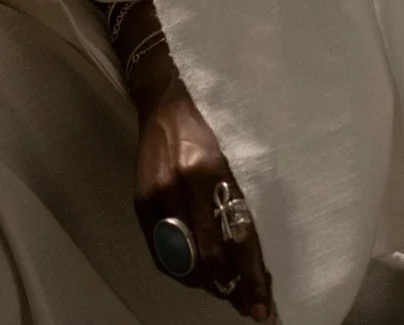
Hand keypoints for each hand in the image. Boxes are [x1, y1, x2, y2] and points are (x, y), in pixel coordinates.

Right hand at [130, 55, 274, 319]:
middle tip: (250, 306)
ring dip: (208, 283)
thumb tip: (253, 249)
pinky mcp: (140, 203)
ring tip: (228, 292)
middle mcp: (181, 186)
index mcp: (212, 169)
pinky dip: (181, 269)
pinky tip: (198, 275)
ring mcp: (156, 196)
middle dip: (232, 287)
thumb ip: (237, 200)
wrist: (162, 99)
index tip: (263, 306)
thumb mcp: (231, 155)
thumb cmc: (209, 123)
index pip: (236, 235)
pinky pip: (161, 251)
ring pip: (183, 259)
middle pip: (210, 255)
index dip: (251, 275)